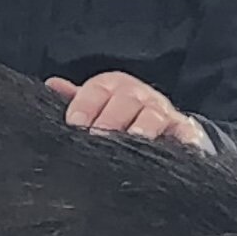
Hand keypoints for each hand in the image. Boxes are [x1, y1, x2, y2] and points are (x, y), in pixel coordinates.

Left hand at [46, 70, 208, 147]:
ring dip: (142, 128)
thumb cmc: (122, 115)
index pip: (97, 90)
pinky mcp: (185, 131)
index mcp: (114, 86)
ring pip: (152, 116)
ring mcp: (163, 112)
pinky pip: (185, 134)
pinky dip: (183, 141)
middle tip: (97, 138)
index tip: (74, 124)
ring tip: (132, 141)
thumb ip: (77, 98)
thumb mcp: (99, 102)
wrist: (166, 125)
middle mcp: (139, 95)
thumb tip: (51, 85)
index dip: (84, 105)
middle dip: (110, 119)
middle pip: (125, 101)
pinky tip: (173, 150)